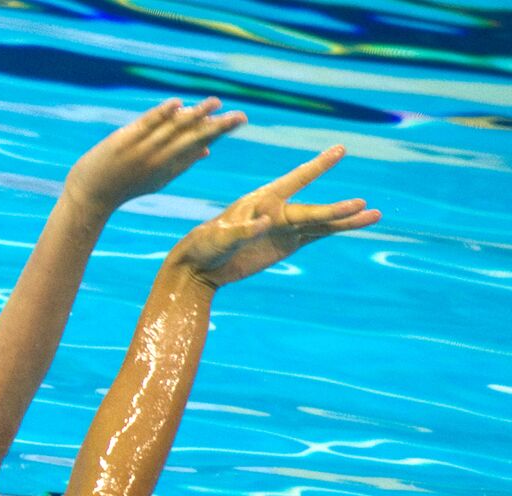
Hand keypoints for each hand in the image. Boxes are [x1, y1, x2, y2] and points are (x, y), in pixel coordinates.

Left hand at [63, 97, 245, 214]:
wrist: (91, 195)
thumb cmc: (125, 184)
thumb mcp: (157, 178)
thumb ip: (182, 163)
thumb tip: (207, 151)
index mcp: (170, 168)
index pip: (199, 146)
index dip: (218, 132)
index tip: (238, 119)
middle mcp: (160, 160)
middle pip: (193, 139)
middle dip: (217, 127)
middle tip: (241, 116)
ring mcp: (143, 150)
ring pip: (173, 130)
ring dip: (195, 115)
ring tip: (215, 102)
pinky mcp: (125, 141)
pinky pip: (147, 125)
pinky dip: (161, 114)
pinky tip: (177, 104)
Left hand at [168, 146, 380, 288]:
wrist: (199, 266)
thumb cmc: (203, 245)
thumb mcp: (218, 238)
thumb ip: (241, 230)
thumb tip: (266, 222)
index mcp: (260, 201)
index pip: (294, 180)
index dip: (317, 167)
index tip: (340, 150)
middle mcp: (277, 210)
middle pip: (311, 209)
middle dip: (336, 209)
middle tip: (362, 204)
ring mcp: (284, 227)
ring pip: (322, 221)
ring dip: (347, 219)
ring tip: (375, 214)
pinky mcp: (287, 243)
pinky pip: (318, 234)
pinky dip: (338, 230)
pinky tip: (359, 224)